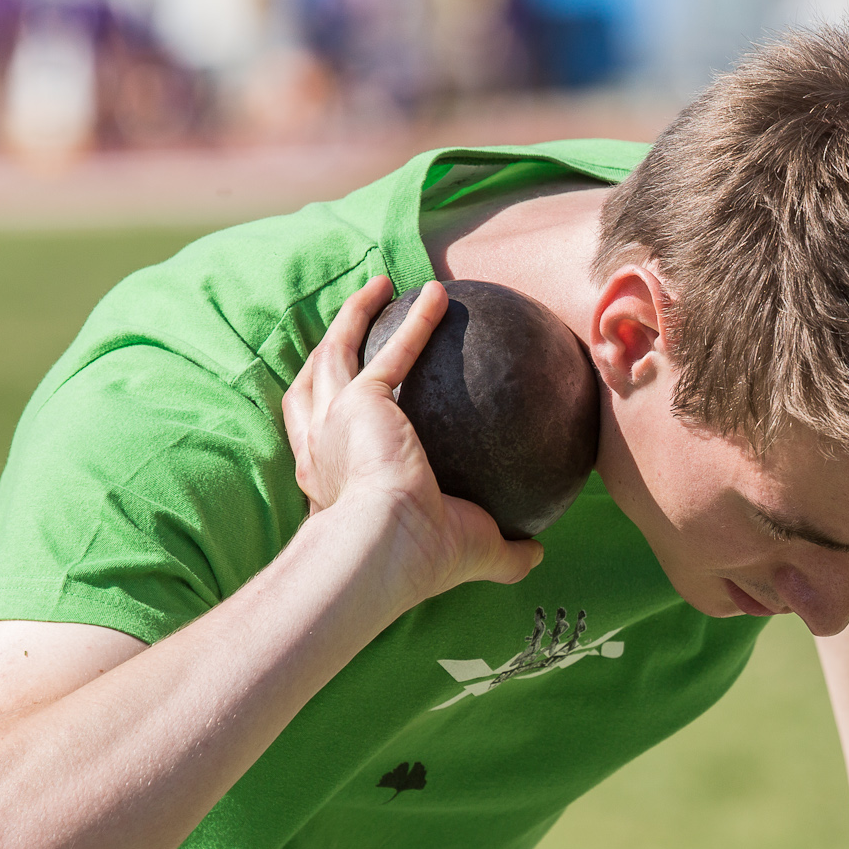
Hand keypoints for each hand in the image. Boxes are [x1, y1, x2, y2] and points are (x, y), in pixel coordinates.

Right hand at [281, 276, 539, 597]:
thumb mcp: (471, 553)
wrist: (386, 550)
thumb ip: (504, 553)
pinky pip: (393, 348)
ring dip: (355, 315)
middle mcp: (321, 446)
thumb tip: (538, 552)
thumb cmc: (420, 560)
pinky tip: (437, 292)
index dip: (326, 415)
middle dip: (327, 351)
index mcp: (330, 480)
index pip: (319, 439)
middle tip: (349, 329)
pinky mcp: (361, 399)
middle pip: (311, 384)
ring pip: (335, 351)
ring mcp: (334, 418)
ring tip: (380, 287)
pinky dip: (415, 319)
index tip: (347, 402)